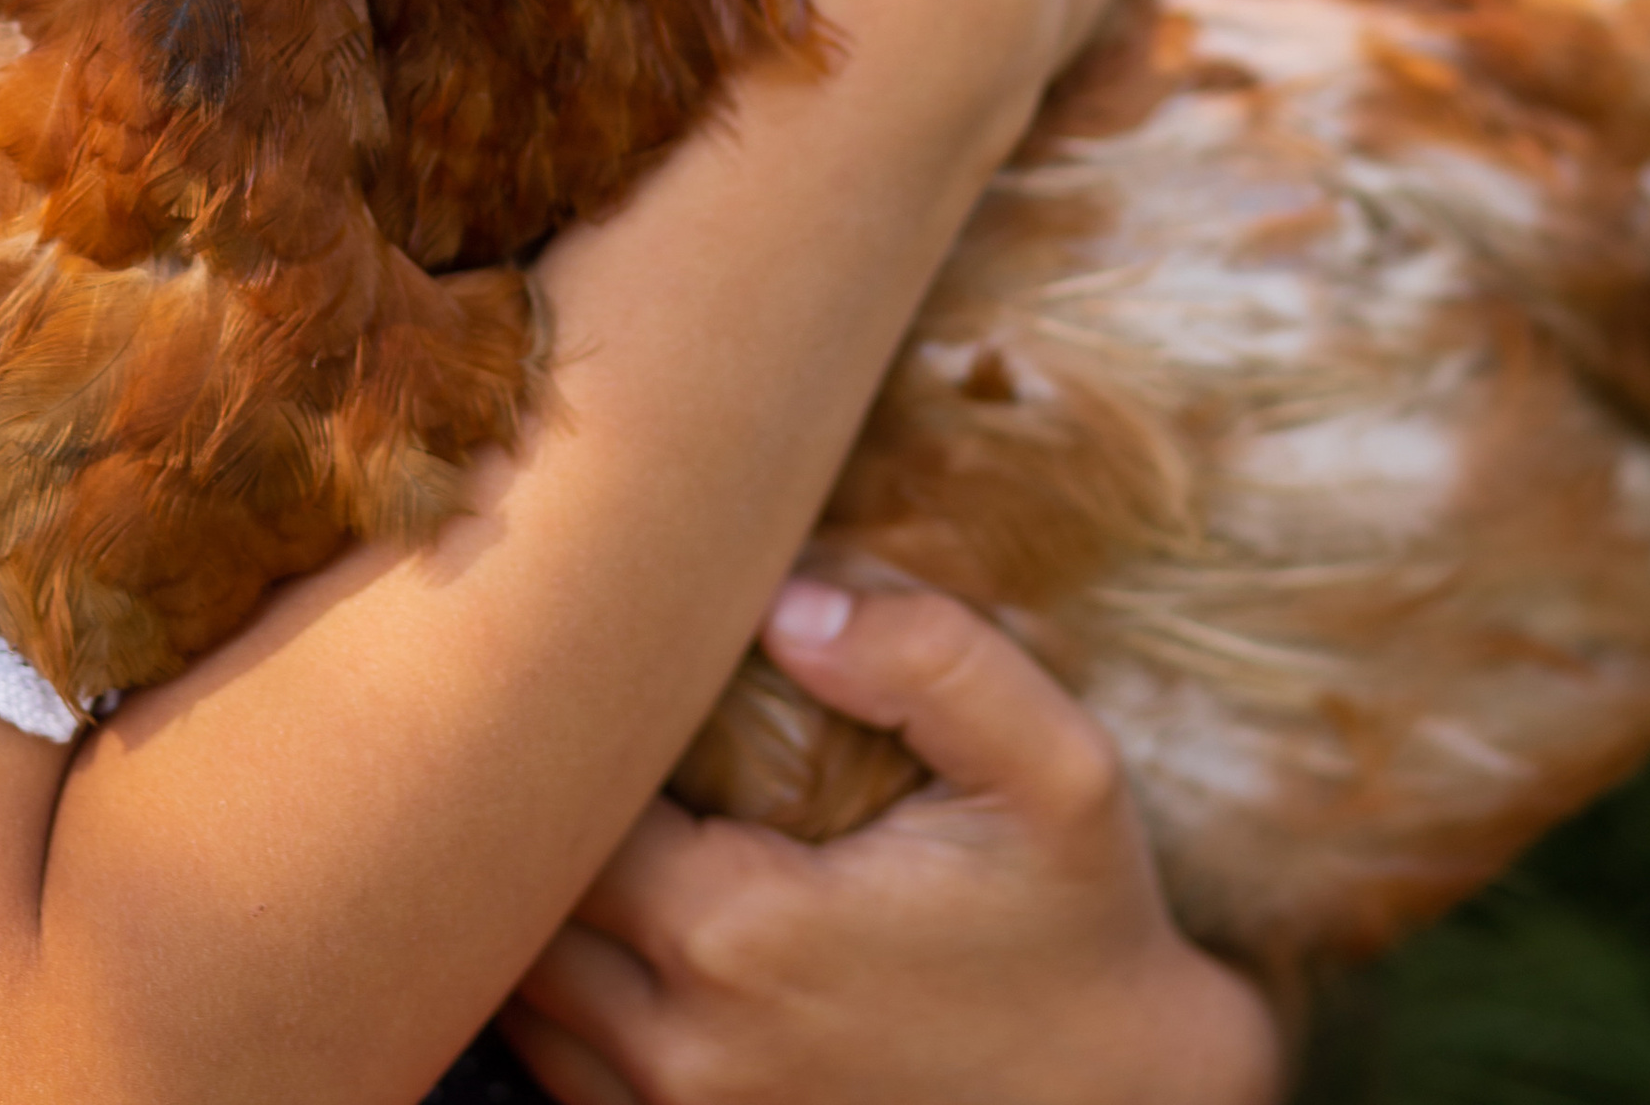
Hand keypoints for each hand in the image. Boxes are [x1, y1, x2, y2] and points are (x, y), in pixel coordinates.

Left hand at [498, 579, 1285, 1104]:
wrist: (1129, 1103)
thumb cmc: (1081, 927)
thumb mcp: (1056, 769)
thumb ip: (931, 657)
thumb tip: (789, 595)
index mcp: (745, 933)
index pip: (562, 813)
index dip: (557, 735)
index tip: (588, 668)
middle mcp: (690, 1049)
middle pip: (519, 913)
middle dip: (529, 818)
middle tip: (562, 725)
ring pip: (527, 1006)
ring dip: (535, 909)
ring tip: (577, 812)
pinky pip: (565, 1082)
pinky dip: (563, 1004)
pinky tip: (610, 925)